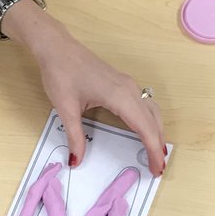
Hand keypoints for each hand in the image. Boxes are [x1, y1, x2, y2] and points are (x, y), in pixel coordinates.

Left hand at [25, 13, 165, 176]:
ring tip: (156, 152)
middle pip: (153, 120)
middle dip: (158, 144)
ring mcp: (127, 84)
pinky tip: (145, 130)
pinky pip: (144, 104)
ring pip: (151, 111)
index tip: (156, 168)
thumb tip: (76, 160)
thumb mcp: (66, 109)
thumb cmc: (61, 73)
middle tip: (158, 167)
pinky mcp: (122, 83)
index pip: (144, 127)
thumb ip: (75, 137)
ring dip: (156, 131)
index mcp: (119, 96)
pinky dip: (150, 120)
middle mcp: (129, 89)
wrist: (57, 47)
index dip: (152, 149)